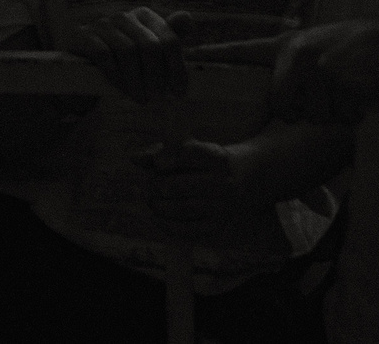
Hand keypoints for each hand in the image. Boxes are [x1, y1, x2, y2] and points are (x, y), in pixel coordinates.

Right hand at [68, 6, 188, 103]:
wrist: (87, 65)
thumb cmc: (126, 59)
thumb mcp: (150, 50)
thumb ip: (170, 37)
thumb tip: (187, 17)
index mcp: (145, 16)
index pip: (169, 39)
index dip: (177, 68)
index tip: (179, 92)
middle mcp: (125, 16)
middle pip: (149, 46)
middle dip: (156, 75)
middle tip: (158, 97)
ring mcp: (102, 24)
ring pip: (128, 51)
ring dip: (136, 80)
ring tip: (141, 98)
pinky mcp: (84, 35)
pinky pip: (105, 55)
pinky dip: (117, 76)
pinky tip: (123, 90)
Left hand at [135, 139, 250, 234]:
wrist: (243, 178)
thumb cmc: (204, 162)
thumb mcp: (187, 149)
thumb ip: (159, 151)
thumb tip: (134, 159)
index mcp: (215, 157)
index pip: (189, 153)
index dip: (169, 156)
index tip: (158, 163)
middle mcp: (223, 182)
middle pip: (179, 186)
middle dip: (157, 186)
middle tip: (150, 186)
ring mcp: (223, 205)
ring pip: (183, 208)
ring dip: (160, 206)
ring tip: (152, 201)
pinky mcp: (218, 224)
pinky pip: (190, 230)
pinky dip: (168, 225)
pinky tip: (157, 218)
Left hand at [191, 18, 378, 123]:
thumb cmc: (355, 47)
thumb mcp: (316, 46)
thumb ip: (293, 67)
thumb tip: (278, 105)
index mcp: (287, 46)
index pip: (244, 51)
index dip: (216, 55)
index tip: (189, 56)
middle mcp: (297, 56)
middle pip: (283, 107)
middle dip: (304, 112)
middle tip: (328, 95)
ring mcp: (319, 69)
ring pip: (315, 116)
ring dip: (334, 112)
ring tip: (348, 89)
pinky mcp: (342, 82)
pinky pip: (340, 116)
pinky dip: (353, 113)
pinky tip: (362, 92)